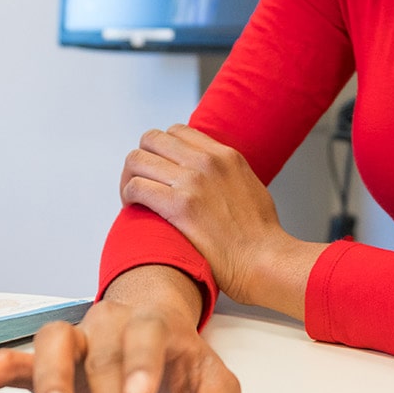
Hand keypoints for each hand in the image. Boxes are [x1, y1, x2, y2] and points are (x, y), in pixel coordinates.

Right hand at [0, 266, 244, 392]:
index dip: (141, 366)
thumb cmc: (176, 352)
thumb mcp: (208, 376)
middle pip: (105, 361)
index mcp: (151, 324)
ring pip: (54, 345)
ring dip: (51, 384)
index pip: (146, 338)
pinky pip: (17, 356)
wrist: (150, 315)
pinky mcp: (47, 354)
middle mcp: (109, 324)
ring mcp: (75, 336)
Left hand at [119, 124, 322, 313]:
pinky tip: (134, 209)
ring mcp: (192, 182)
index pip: (177, 131)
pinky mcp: (179, 207)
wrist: (265, 261)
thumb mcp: (249, 186)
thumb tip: (213, 178)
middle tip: (142, 182)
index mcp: (224, 155)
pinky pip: (136, 187)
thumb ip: (227, 174)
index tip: (160, 169)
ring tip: (134, 198)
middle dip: (142, 160)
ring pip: (138, 159)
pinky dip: (128, 196)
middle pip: (152, 139)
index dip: (162, 149)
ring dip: (130, 178)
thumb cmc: (261, 235)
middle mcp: (206, 162)